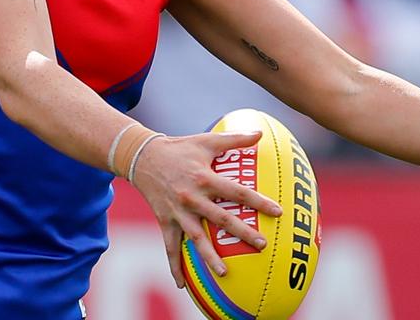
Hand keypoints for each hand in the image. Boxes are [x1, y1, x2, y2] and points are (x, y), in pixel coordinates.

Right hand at [129, 131, 282, 288]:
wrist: (142, 157)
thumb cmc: (179, 148)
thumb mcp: (205, 141)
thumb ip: (234, 139)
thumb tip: (261, 133)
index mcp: (205, 177)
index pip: (237, 191)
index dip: (258, 202)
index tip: (277, 212)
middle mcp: (192, 197)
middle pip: (221, 218)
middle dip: (242, 232)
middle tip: (262, 245)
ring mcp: (178, 212)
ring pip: (196, 238)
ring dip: (210, 256)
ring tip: (225, 273)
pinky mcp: (165, 221)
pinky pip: (170, 247)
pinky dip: (174, 267)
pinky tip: (181, 286)